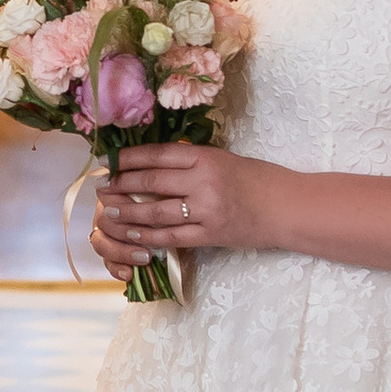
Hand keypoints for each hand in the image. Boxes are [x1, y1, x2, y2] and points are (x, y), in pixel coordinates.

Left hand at [92, 142, 274, 276]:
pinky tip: (132, 234)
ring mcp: (205, 210)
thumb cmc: (258, 179)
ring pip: (154, 211)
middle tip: (102, 186)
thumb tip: (152, 166)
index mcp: (206, 157)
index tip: (110, 160)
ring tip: (109, 211)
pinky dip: (147, 236)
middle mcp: (203, 181)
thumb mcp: (224, 159)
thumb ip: (192, 163)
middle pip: (151, 181)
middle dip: (121, 184)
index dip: (129, 158)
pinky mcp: (209, 235)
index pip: (158, 155)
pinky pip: (170, 237)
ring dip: (127, 212)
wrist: (288, 208)